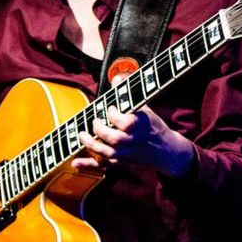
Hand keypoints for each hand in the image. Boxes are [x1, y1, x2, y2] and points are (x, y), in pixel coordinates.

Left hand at [72, 105, 194, 177]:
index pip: (123, 121)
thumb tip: (117, 77)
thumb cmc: (153, 126)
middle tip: (96, 121)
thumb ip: (128, 95)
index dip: (114, 114)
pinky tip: (76, 162)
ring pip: (105, 151)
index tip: (111, 108)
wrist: (166, 151)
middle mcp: (131, 141)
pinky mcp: (120, 162)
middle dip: (100, 129)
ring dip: (90, 144)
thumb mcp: (145, 109)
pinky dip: (88, 164)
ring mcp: (125, 154)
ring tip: (81, 134)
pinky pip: (102, 164)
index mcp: (138, 126)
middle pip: (113, 138)